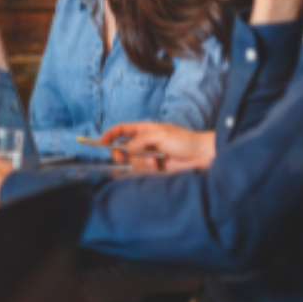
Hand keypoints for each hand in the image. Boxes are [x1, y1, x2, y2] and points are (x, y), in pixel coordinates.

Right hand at [98, 121, 213, 171]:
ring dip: (140, 163)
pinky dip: (145, 171)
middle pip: (122, 148)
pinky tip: (155, 168)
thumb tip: (125, 149)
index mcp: (144, 130)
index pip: (121, 130)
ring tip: (155, 162)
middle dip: (120, 154)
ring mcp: (148, 156)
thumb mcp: (159, 134)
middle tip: (121, 158)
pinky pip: (141, 171)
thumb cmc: (183, 140)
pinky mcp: (154, 169)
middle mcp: (144, 143)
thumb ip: (139, 140)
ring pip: (132, 161)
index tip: (101, 144)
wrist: (202, 156)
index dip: (109, 135)